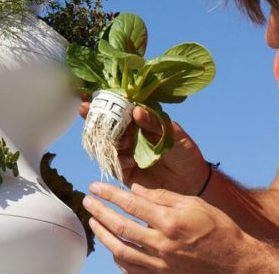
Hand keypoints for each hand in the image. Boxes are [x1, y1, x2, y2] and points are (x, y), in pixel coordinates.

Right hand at [80, 101, 208, 194]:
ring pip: (107, 143)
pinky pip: (113, 163)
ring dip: (108, 139)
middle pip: (107, 124)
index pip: (120, 109)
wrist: (192, 183)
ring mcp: (126, 153)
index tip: (92, 95)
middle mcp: (131, 136)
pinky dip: (117, 159)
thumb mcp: (173, 134)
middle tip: (86, 109)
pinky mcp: (125, 171)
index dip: (106, 102)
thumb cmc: (185, 153)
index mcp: (141, 122)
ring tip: (123, 142)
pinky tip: (129, 160)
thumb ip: (154, 123)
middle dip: (94, 116)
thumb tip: (135, 110)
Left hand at [83, 182, 251, 272]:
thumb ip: (163, 196)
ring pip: (121, 250)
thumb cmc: (218, 228)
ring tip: (94, 222)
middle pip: (120, 227)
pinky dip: (118, 257)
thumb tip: (136, 190)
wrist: (235, 263)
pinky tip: (112, 246)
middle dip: (100, 212)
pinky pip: (131, 269)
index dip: (110, 194)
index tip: (95, 186)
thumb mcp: (194, 203)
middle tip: (87, 202)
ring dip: (103, 235)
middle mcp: (162, 244)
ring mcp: (160, 264)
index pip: (131, 204)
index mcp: (170, 221)